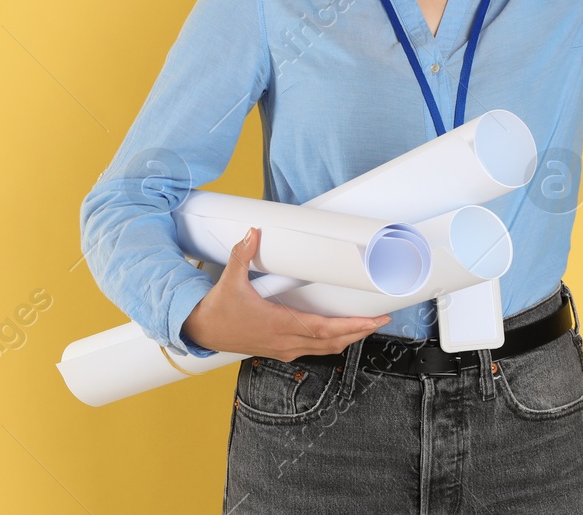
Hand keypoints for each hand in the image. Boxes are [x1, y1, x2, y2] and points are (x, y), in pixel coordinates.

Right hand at [180, 226, 392, 361]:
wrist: (201, 332)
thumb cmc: (218, 310)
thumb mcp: (229, 281)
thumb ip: (243, 255)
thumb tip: (252, 232)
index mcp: (279, 324)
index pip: (324, 329)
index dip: (352, 326)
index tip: (372, 319)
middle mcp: (285, 340)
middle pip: (332, 342)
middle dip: (359, 332)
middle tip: (381, 319)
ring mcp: (283, 348)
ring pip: (325, 349)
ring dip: (348, 338)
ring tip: (366, 325)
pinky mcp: (280, 349)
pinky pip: (314, 349)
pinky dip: (332, 342)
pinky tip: (340, 334)